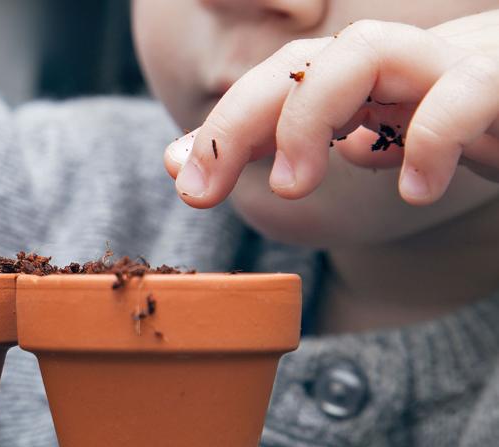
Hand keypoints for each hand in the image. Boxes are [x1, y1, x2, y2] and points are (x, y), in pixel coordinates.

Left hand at [164, 11, 498, 207]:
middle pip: (304, 61)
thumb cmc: (482, 117)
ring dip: (310, 115)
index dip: (224, 124)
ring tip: (290, 186)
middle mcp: (405, 60)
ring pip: (367, 51)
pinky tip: (410, 189)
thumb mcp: (398, 135)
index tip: (182, 180)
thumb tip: (248, 158)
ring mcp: (459, 61)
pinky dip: (429, 135)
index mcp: (373, 75)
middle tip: (201, 188)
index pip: (281, 81)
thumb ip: (327, 143)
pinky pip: (467, 90)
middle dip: (241, 120)